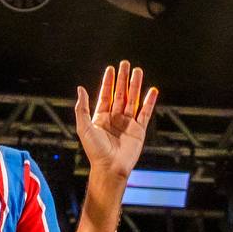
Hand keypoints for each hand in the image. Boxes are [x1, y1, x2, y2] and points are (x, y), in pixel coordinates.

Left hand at [73, 61, 159, 179]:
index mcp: (100, 117)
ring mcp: (127, 123)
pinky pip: (145, 112)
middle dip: (123, 79)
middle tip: (126, 64)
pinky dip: (149, 101)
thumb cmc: (95, 151)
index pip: (106, 95)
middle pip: (120, 94)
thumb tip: (80, 88)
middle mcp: (114, 118)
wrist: (110, 168)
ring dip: (136, 85)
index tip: (111, 69)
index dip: (108, 82)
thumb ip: (82, 108)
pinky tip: (152, 90)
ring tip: (138, 71)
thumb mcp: (84, 127)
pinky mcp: (139, 130)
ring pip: (133, 99)